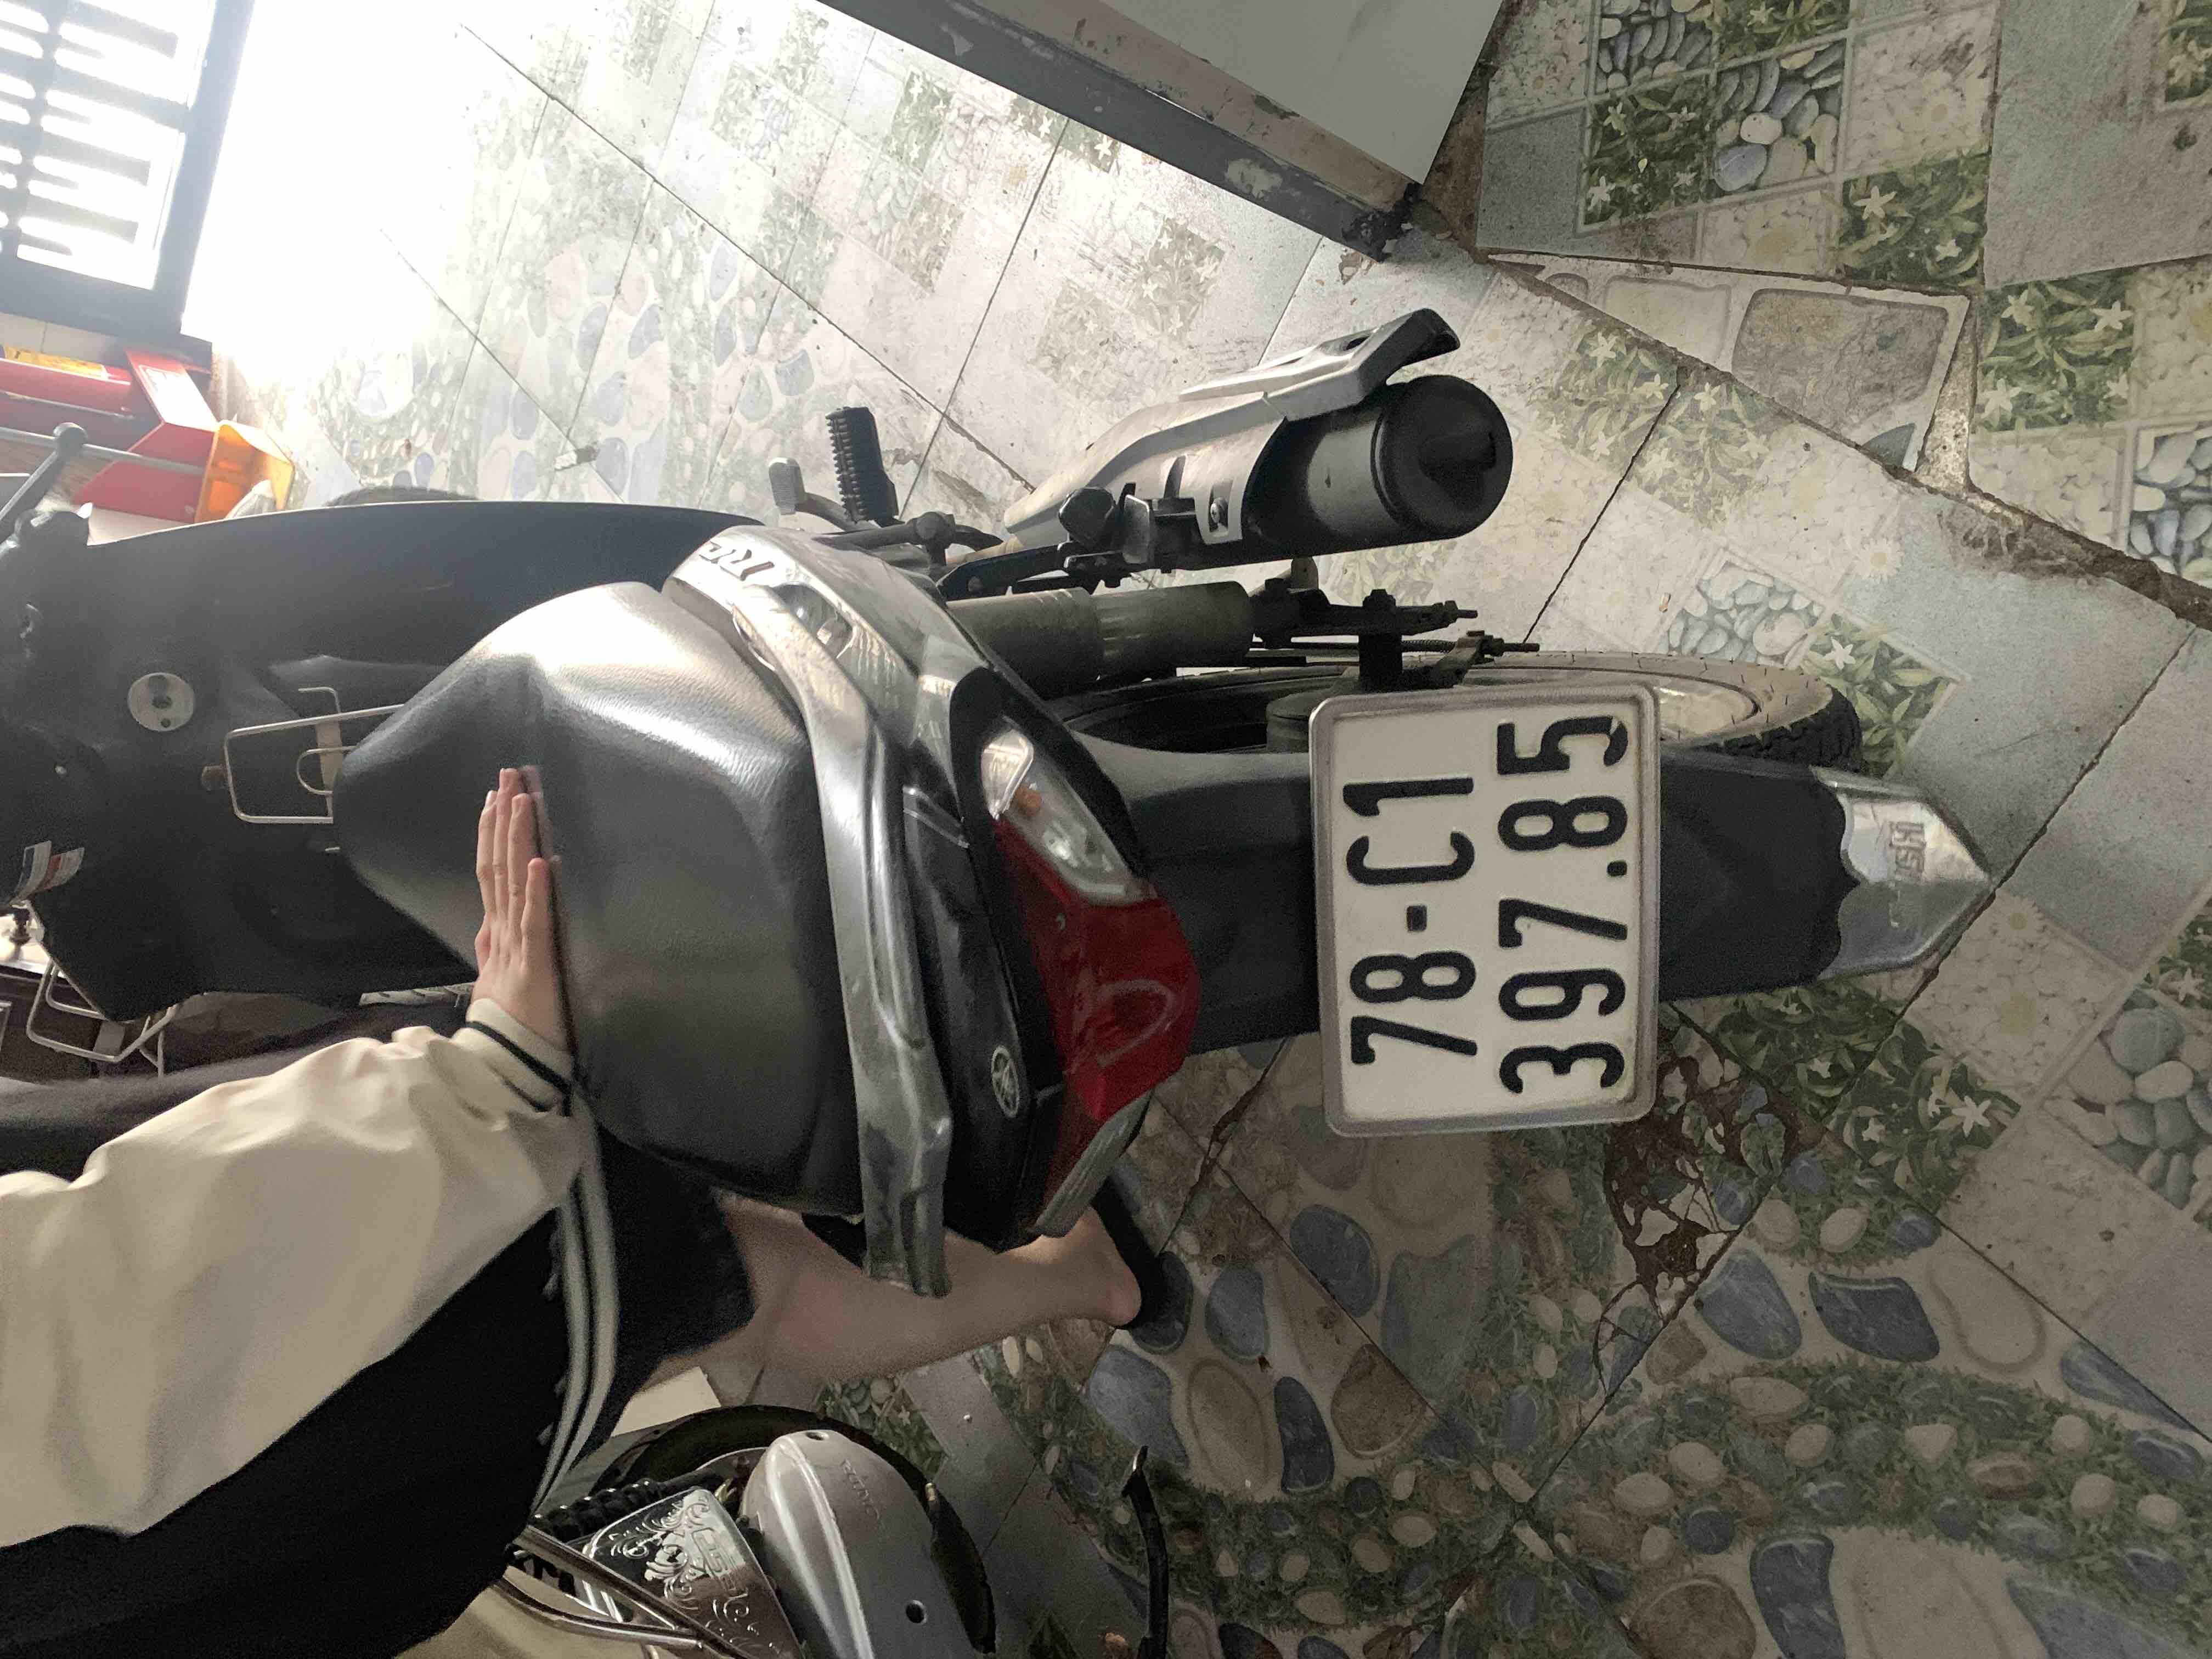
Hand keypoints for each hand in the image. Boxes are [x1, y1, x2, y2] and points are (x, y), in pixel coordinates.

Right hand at [473, 768, 565, 1047]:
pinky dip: (534, 891)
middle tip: (507, 774)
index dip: (493, 833)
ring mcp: (515, 945)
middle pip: (498, 864)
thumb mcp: (501, 976)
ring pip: (512, 882)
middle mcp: (501, 931)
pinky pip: (534, 922)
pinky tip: (537, 862)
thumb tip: (487, 924)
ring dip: (516, 839)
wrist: (508, 1067)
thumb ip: (495, 948)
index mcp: (496, 932)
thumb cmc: (514, 1024)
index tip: (497, 796)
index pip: (492, 871)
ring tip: (519, 800)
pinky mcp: (534, 964)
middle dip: (502, 818)